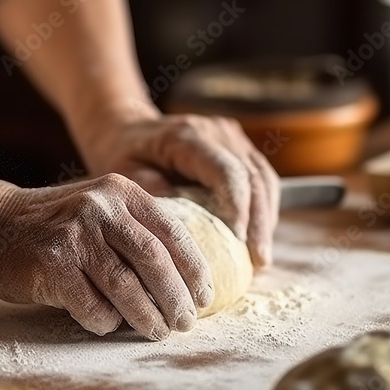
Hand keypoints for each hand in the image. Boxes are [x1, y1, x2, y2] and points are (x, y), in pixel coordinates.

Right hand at [0, 174, 214, 339]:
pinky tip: (107, 323)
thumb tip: (186, 283)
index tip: (205, 297)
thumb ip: (137, 232)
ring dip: (147, 317)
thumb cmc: (56, 226)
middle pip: (154, 261)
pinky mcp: (51, 264)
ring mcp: (74, 234)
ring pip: (127, 288)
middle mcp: (99, 207)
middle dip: (176, 299)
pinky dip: (106, 321)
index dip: (194, 270)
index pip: (172, 233)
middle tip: (186, 323)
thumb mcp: (100, 209)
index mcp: (120, 191)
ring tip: (157, 332)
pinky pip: (92, 306)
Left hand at [83, 112, 279, 267]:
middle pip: (253, 176)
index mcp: (187, 136)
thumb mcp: (125, 176)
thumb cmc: (123, 155)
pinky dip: (262, 209)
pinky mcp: (239, 146)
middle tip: (259, 261)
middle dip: (259, 222)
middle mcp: (216, 131)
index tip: (237, 242)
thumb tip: (185, 231)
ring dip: (266, 218)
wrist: (127, 129)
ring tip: (262, 258)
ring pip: (264, 177)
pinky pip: (260, 178)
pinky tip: (257, 239)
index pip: (226, 171)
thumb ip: (154, 197)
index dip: (238, 208)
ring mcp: (231, 136)